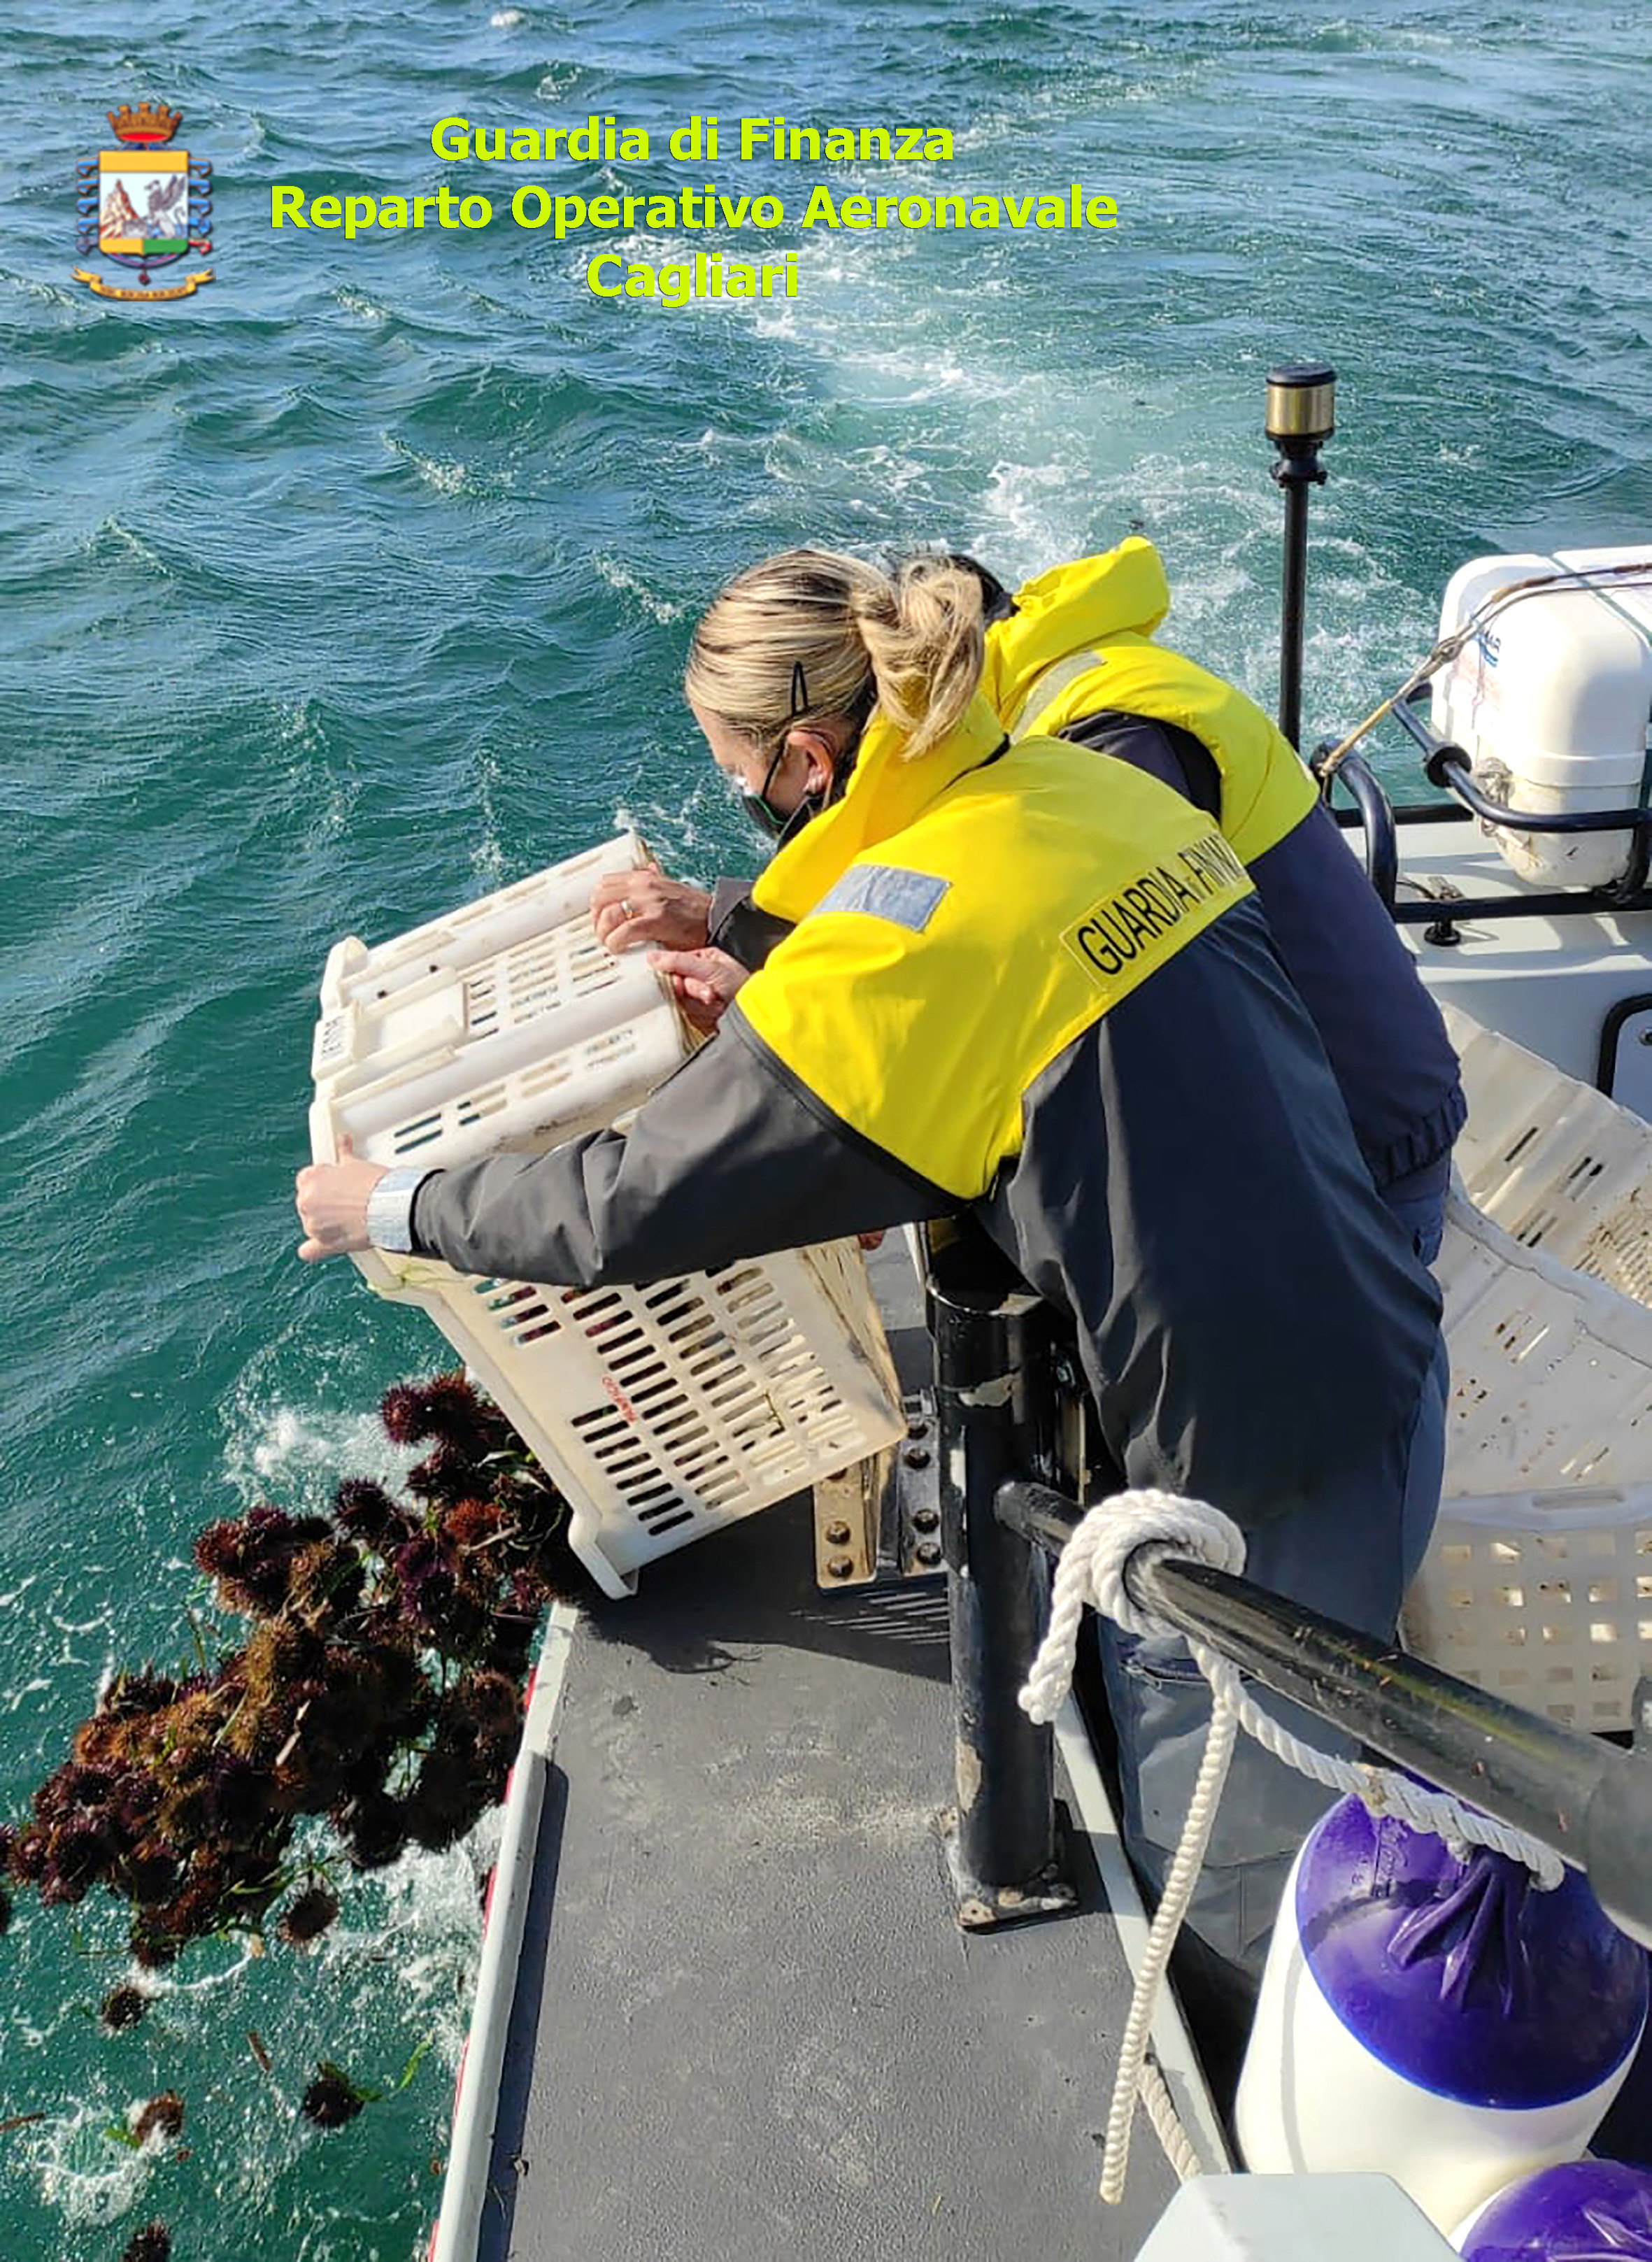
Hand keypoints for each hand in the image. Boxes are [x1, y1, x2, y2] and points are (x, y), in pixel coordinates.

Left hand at [295, 1137, 388, 1261]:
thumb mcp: (356, 1164)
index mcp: (311, 1179)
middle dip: (322, 1202)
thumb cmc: (375, 1185)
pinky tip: (318, 1247)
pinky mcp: (324, 1243)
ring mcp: (313, 1224)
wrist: (389, 1207)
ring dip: (323, 1221)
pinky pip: (310, 1250)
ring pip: (311, 1223)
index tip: (333, 1184)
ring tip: (346, 1218)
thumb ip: (344, 1154)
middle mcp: (306, 1201)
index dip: (322, 1182)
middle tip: (344, 1201)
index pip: (306, 1179)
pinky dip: (313, 1250)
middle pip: (307, 1201)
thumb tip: (342, 1142)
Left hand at [590, 870, 712, 954]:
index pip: (604, 883)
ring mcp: (649, 902)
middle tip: (603, 933)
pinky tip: (619, 948)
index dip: (596, 903)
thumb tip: (647, 869)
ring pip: (608, 914)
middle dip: (595, 918)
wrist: (717, 919)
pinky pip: (623, 932)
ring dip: (603, 933)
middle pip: (600, 898)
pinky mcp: (656, 921)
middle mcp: (644, 886)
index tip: (599, 917)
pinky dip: (615, 942)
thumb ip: (653, 882)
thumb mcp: (669, 887)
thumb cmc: (693, 910)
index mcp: (644, 877)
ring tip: (610, 943)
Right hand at [646, 946, 748, 1034]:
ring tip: (717, 1002)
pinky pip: (687, 1013)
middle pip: (676, 983)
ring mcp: (699, 994)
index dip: (674, 974)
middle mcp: (700, 974)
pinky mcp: (700, 1012)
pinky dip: (702, 1013)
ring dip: (699, 1003)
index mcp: (703, 957)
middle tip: (709, 994)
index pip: (674, 963)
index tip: (678, 983)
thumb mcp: (711, 968)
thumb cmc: (740, 986)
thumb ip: (680, 961)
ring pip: (680, 1000)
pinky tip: (715, 1011)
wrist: (755, 1016)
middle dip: (693, 990)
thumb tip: (652, 957)